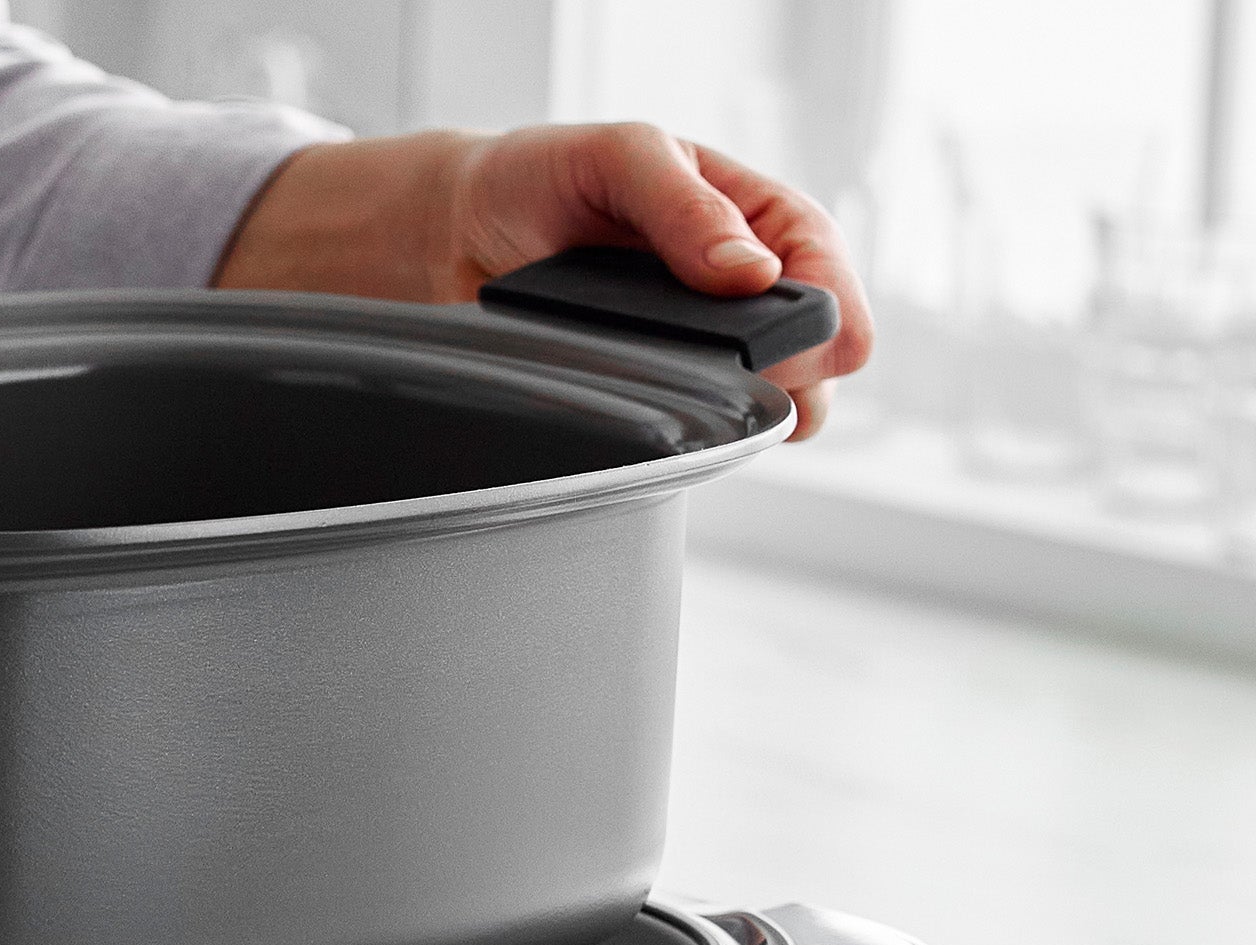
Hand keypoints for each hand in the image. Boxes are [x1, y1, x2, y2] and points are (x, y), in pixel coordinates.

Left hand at [215, 122, 871, 438]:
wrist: (462, 233)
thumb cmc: (544, 178)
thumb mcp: (620, 159)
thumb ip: (684, 208)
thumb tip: (750, 270)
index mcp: (750, 214)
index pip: (824, 264)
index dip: (829, 308)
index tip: (813, 345)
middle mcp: (738, 286)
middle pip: (818, 350)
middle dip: (800, 371)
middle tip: (754, 382)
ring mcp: (702, 347)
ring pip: (774, 403)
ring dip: (758, 413)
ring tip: (717, 410)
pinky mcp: (658, 394)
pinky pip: (704, 431)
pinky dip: (703, 437)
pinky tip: (679, 432)